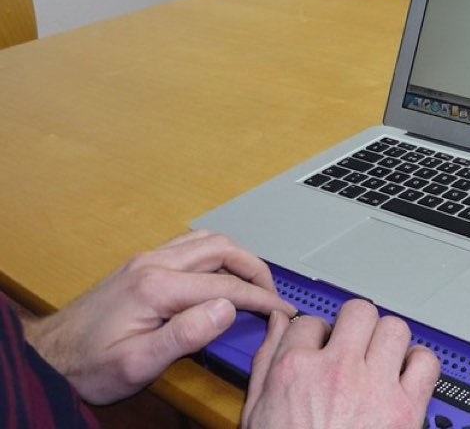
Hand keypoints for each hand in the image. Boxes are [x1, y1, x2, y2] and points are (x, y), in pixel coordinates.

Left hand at [23, 229, 294, 403]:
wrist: (51, 356)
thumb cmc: (90, 365)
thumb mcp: (139, 363)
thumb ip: (186, 334)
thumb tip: (227, 308)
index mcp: (156, 287)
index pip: (225, 285)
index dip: (261, 298)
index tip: (281, 310)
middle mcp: (153, 264)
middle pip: (222, 249)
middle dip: (256, 269)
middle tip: (273, 293)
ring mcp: (147, 259)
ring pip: (207, 241)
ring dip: (238, 257)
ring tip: (254, 282)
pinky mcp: (142, 264)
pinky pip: (191, 246)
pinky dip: (217, 254)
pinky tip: (222, 274)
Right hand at [242, 299, 440, 428]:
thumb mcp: (257, 412)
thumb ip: (267, 361)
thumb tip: (279, 323)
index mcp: (295, 371)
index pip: (310, 321)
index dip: (318, 333)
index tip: (323, 346)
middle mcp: (336, 371)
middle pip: (358, 312)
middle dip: (356, 325)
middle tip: (355, 344)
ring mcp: (373, 388)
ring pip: (394, 328)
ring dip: (389, 341)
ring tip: (383, 358)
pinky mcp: (405, 408)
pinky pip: (425, 363)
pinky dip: (420, 365)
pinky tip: (407, 376)